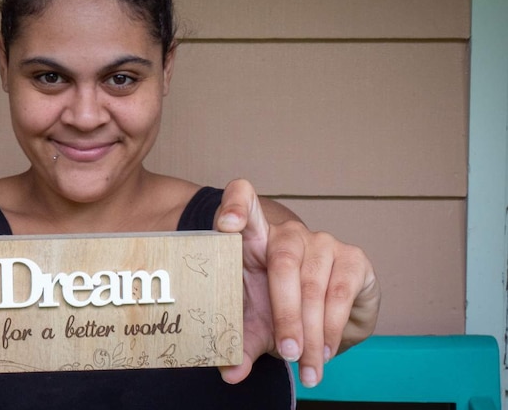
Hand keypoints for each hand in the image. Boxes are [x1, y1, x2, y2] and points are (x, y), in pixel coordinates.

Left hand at [213, 179, 379, 386]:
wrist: (327, 314)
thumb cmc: (280, 307)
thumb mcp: (256, 326)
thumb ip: (240, 344)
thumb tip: (229, 373)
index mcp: (253, 239)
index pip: (244, 205)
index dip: (236, 205)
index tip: (227, 223)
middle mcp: (287, 234)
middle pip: (282, 262)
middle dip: (285, 315)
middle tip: (286, 353)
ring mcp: (321, 242)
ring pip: (312, 285)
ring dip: (311, 333)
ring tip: (307, 367)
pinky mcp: (352, 256)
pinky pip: (340, 292)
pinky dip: (332, 328)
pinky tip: (325, 351)